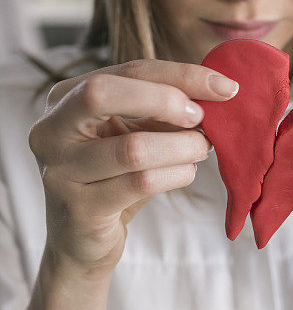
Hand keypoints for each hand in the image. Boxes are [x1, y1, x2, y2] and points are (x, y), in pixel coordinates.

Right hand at [28, 59, 238, 276]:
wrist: (82, 239)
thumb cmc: (114, 176)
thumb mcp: (133, 132)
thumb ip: (162, 107)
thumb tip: (217, 89)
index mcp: (63, 98)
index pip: (127, 70)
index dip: (180, 74)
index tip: (225, 86)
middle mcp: (50, 130)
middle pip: (102, 93)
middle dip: (165, 100)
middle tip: (201, 117)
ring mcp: (59, 171)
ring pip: (133, 147)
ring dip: (181, 146)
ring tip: (200, 148)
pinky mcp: (79, 209)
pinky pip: (140, 183)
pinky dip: (176, 174)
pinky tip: (186, 172)